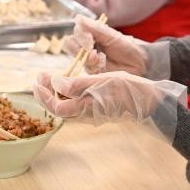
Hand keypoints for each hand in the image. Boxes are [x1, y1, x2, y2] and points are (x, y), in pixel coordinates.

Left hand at [33, 71, 185, 125]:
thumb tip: (55, 84)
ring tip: (51, 76)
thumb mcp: (102, 81)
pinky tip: (69, 82)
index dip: (44, 96)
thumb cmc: (129, 90)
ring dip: (56, 92)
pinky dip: (68, 93)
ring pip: (67, 106)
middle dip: (46, 93)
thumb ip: (78, 84)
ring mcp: (93, 113)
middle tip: (40, 75)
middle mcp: (87, 114)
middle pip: (59, 108)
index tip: (37, 80)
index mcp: (86, 108)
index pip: (56, 108)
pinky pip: (77, 104)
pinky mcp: (99, 109)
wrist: (152, 102)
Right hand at [63, 15, 149, 74]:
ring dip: (88, 59)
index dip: (80, 37)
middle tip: (93, 52)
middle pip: (70, 45)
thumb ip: (95, 28)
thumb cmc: (127, 47)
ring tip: (101, 60)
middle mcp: (86, 45)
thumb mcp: (112, 36)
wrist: (140, 64)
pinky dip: (93, 67)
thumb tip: (78, 18)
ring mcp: (87, 59)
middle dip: (80, 49)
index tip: (90, 41)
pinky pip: (85, 69)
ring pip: (76, 58)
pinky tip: (103, 65)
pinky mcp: (92, 71)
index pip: (75, 32)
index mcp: (91, 34)